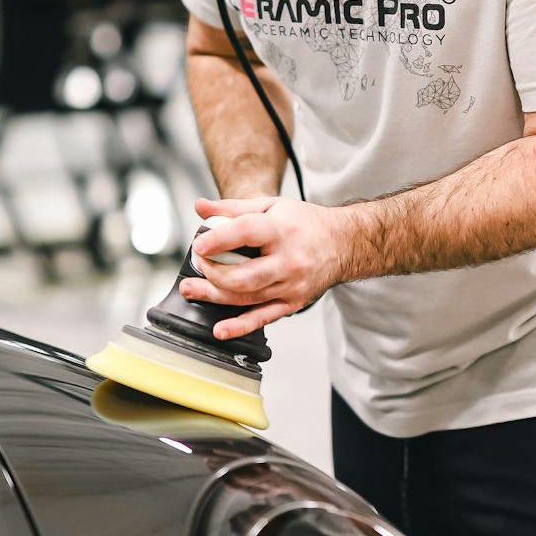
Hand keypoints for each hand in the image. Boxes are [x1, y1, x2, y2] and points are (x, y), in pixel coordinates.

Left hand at [180, 196, 352, 340]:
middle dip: (213, 273)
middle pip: (244, 275)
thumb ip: (233, 208)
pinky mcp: (292, 303)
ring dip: (214, 296)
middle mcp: (288, 260)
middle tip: (199, 265)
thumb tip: (200, 207)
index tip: (199, 245)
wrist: (343, 243)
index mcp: (281, 230)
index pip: (245, 233)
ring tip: (192, 290)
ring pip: (247, 297)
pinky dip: (240, 326)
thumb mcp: (271, 205)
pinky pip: (263, 318)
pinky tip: (221, 329)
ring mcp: (291, 285)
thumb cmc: (305, 223)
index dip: (218, 240)